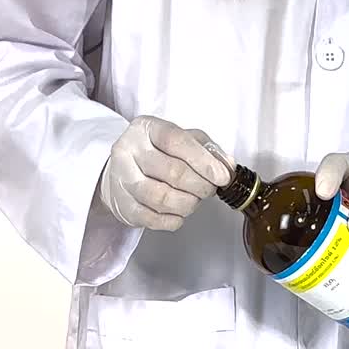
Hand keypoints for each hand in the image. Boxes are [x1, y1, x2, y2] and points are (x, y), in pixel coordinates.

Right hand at [98, 116, 230, 231]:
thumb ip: (208, 150)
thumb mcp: (183, 141)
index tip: (222, 177)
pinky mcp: (122, 205)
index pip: (177, 141)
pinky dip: (174, 220)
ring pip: (162, 198)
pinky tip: (179, 213)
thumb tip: (227, 166)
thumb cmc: (157, 154)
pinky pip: (153, 219)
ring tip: (194, 200)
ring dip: (188, 204)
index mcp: (146, 128)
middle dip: (201, 186)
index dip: (204, 161)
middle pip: (173, 172)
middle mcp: (128, 150)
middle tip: (209, 190)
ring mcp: (121, 179)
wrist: (121, 172)